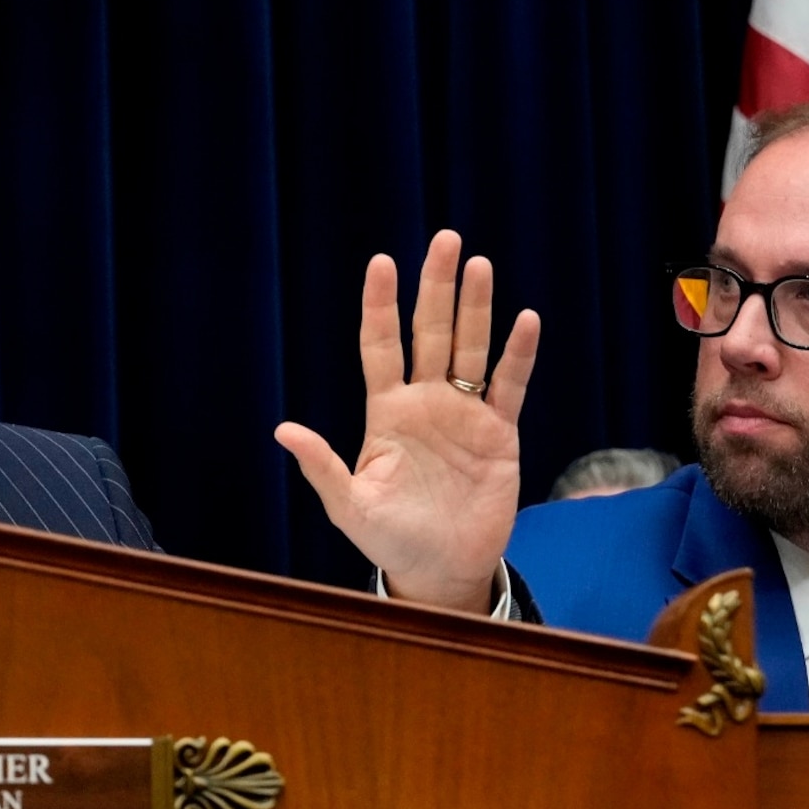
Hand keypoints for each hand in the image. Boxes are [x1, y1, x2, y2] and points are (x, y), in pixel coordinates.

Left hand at [274, 230, 539, 610]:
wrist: (439, 569)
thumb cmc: (388, 538)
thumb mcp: (349, 505)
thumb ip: (322, 466)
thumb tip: (282, 431)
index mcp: (386, 412)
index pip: (381, 345)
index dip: (381, 305)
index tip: (382, 262)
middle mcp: (424, 402)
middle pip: (430, 332)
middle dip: (436, 287)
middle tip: (445, 239)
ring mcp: (463, 414)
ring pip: (470, 349)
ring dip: (475, 308)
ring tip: (479, 264)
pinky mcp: (498, 434)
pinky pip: (509, 387)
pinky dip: (518, 355)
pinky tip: (526, 320)